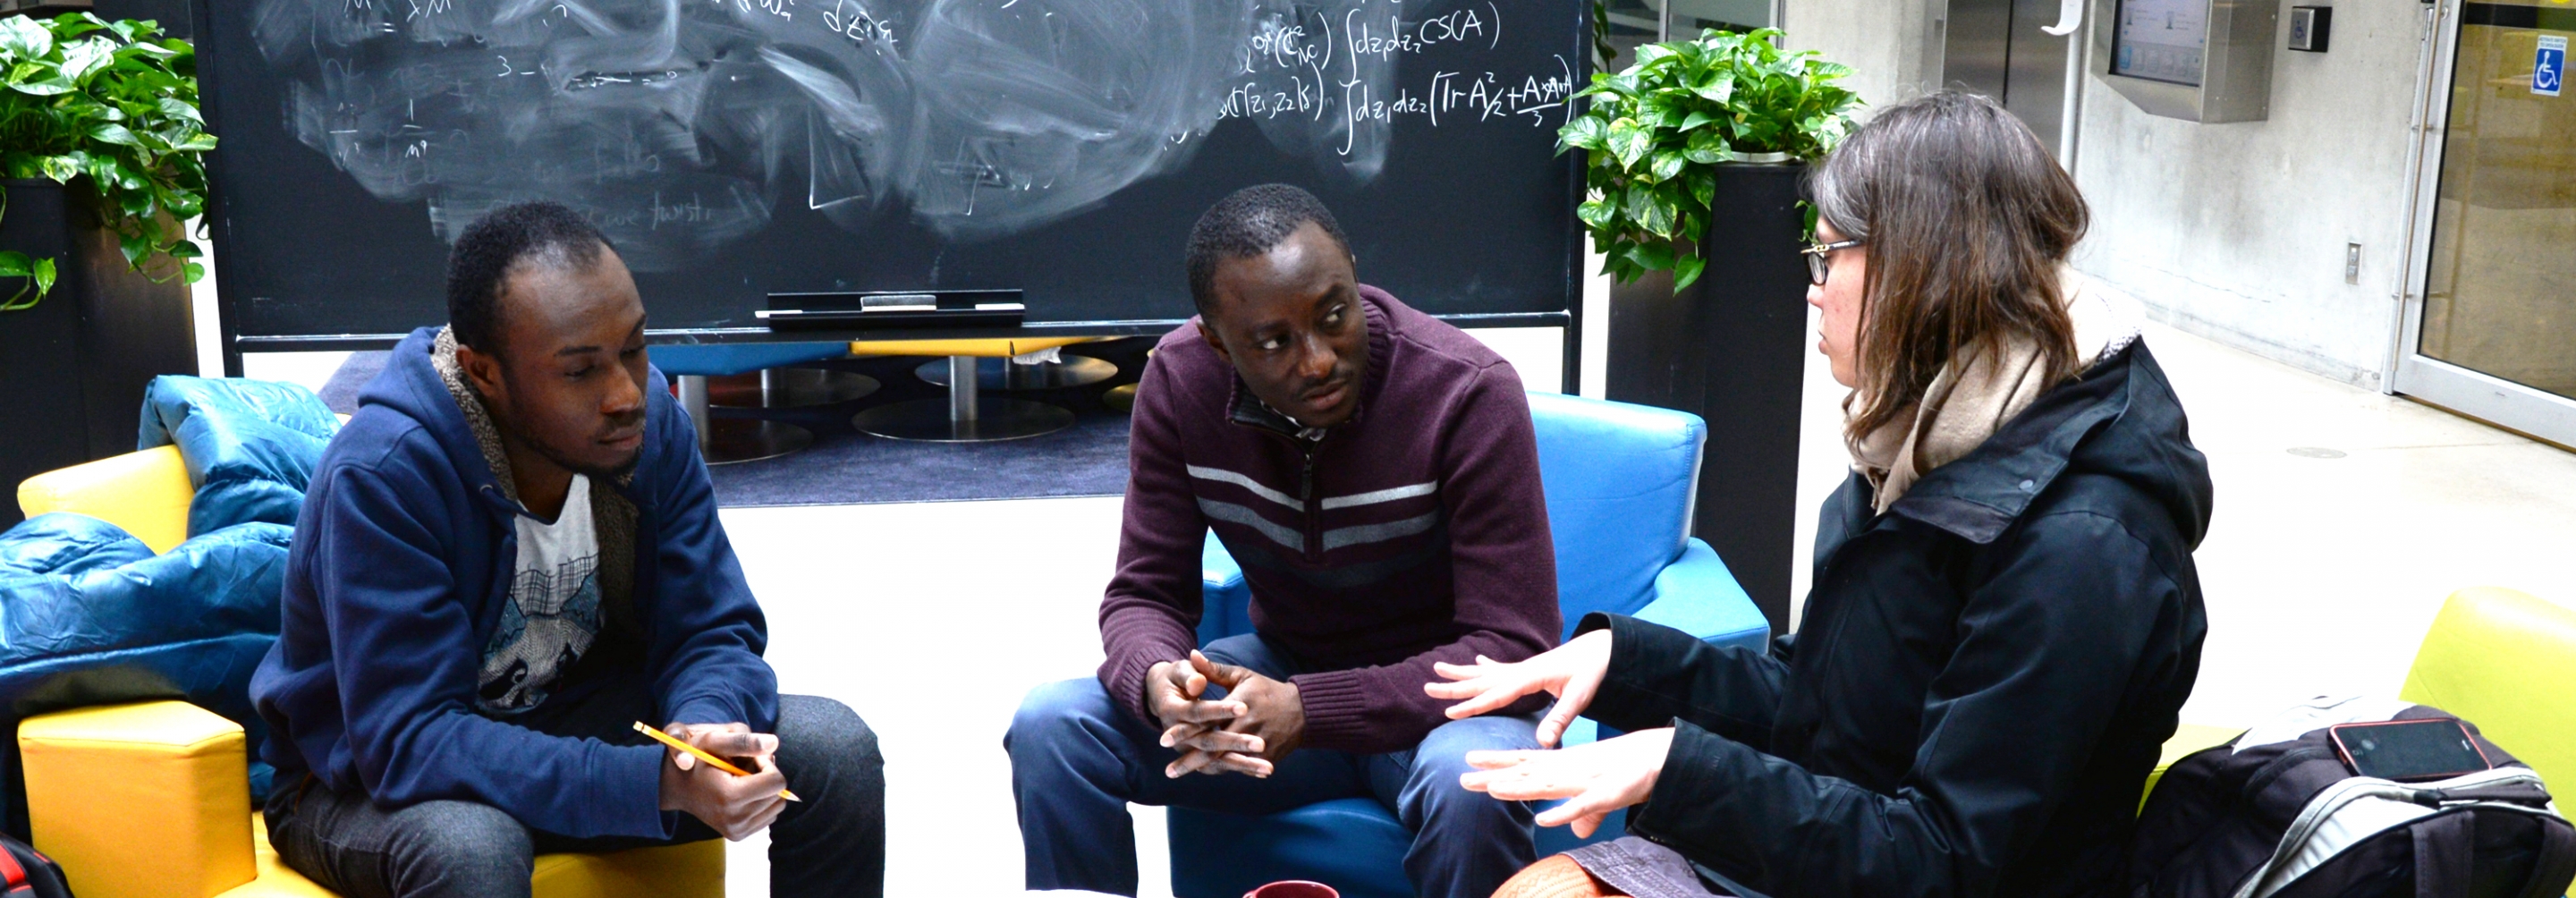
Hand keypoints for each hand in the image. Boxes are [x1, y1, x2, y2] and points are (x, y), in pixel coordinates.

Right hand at [656, 721, 787, 840]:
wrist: (677, 786)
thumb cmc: (696, 758)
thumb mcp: (714, 740)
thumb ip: (745, 741)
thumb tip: (775, 743)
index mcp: (729, 797)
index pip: (776, 782)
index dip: (767, 765)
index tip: (751, 758)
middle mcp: (734, 820)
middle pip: (778, 795)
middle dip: (767, 777)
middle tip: (744, 768)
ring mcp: (736, 831)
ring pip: (777, 806)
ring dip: (766, 790)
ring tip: (742, 781)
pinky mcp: (738, 836)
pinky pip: (769, 816)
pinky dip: (761, 802)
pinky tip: (742, 794)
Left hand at [1161, 651, 1302, 778]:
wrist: (1302, 711)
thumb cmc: (1266, 690)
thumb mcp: (1242, 676)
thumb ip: (1214, 670)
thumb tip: (1192, 655)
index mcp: (1238, 707)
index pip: (1207, 720)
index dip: (1185, 731)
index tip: (1163, 739)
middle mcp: (1247, 729)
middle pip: (1213, 749)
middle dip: (1189, 760)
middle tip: (1168, 771)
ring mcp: (1258, 746)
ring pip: (1225, 762)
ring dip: (1202, 769)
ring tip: (1180, 775)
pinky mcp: (1267, 758)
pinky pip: (1241, 768)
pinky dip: (1222, 771)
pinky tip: (1204, 774)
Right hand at [1425, 629, 1610, 746]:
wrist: (1603, 648)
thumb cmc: (1594, 671)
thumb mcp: (1581, 696)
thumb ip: (1561, 719)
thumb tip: (1543, 742)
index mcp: (1530, 677)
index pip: (1495, 694)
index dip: (1471, 705)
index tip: (1449, 713)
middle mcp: (1522, 670)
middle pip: (1481, 680)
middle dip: (1453, 686)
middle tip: (1427, 688)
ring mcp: (1524, 667)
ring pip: (1485, 671)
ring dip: (1461, 672)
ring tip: (1436, 667)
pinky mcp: (1529, 668)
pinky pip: (1500, 668)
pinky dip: (1484, 665)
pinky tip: (1476, 660)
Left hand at [1459, 727, 1673, 838]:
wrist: (1658, 757)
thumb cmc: (1625, 773)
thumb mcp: (1599, 797)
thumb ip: (1584, 814)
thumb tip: (1576, 832)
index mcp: (1565, 767)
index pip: (1524, 762)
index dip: (1497, 762)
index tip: (1469, 760)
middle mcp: (1568, 771)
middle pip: (1525, 773)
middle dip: (1495, 775)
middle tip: (1463, 776)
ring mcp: (1584, 782)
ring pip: (1545, 786)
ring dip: (1519, 789)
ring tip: (1492, 789)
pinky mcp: (1604, 795)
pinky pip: (1580, 807)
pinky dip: (1562, 812)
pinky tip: (1542, 818)